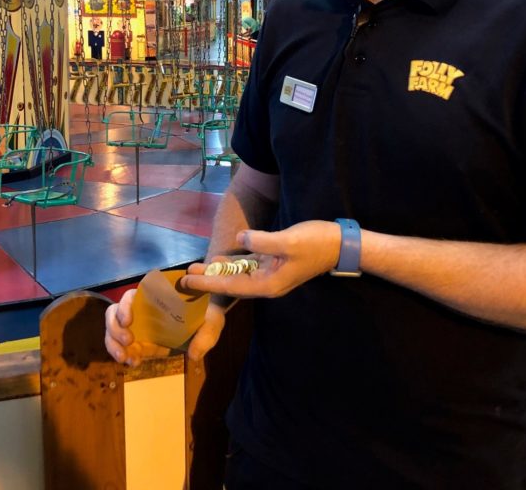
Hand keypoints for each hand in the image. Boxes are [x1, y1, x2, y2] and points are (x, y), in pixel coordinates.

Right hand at [104, 288, 225, 365]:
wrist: (206, 323)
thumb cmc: (207, 314)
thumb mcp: (212, 321)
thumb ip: (206, 335)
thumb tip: (194, 355)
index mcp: (155, 296)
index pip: (132, 296)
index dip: (125, 306)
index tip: (128, 321)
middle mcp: (141, 309)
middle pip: (114, 313)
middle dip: (114, 328)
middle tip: (128, 342)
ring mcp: (137, 326)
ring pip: (112, 330)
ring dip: (113, 344)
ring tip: (125, 358)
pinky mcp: (137, 341)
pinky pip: (121, 347)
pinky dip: (123, 355)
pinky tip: (133, 363)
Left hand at [181, 220, 340, 298]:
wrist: (340, 244)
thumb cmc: (316, 243)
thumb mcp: (288, 241)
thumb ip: (261, 242)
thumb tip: (240, 239)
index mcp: (269, 284)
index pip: (231, 285)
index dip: (208, 282)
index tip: (188, 280)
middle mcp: (267, 283)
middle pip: (232, 284)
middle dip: (209, 280)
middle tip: (184, 277)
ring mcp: (271, 274)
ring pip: (239, 276)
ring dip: (219, 272)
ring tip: (197, 268)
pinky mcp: (275, 263)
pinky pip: (249, 267)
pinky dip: (234, 264)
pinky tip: (221, 259)